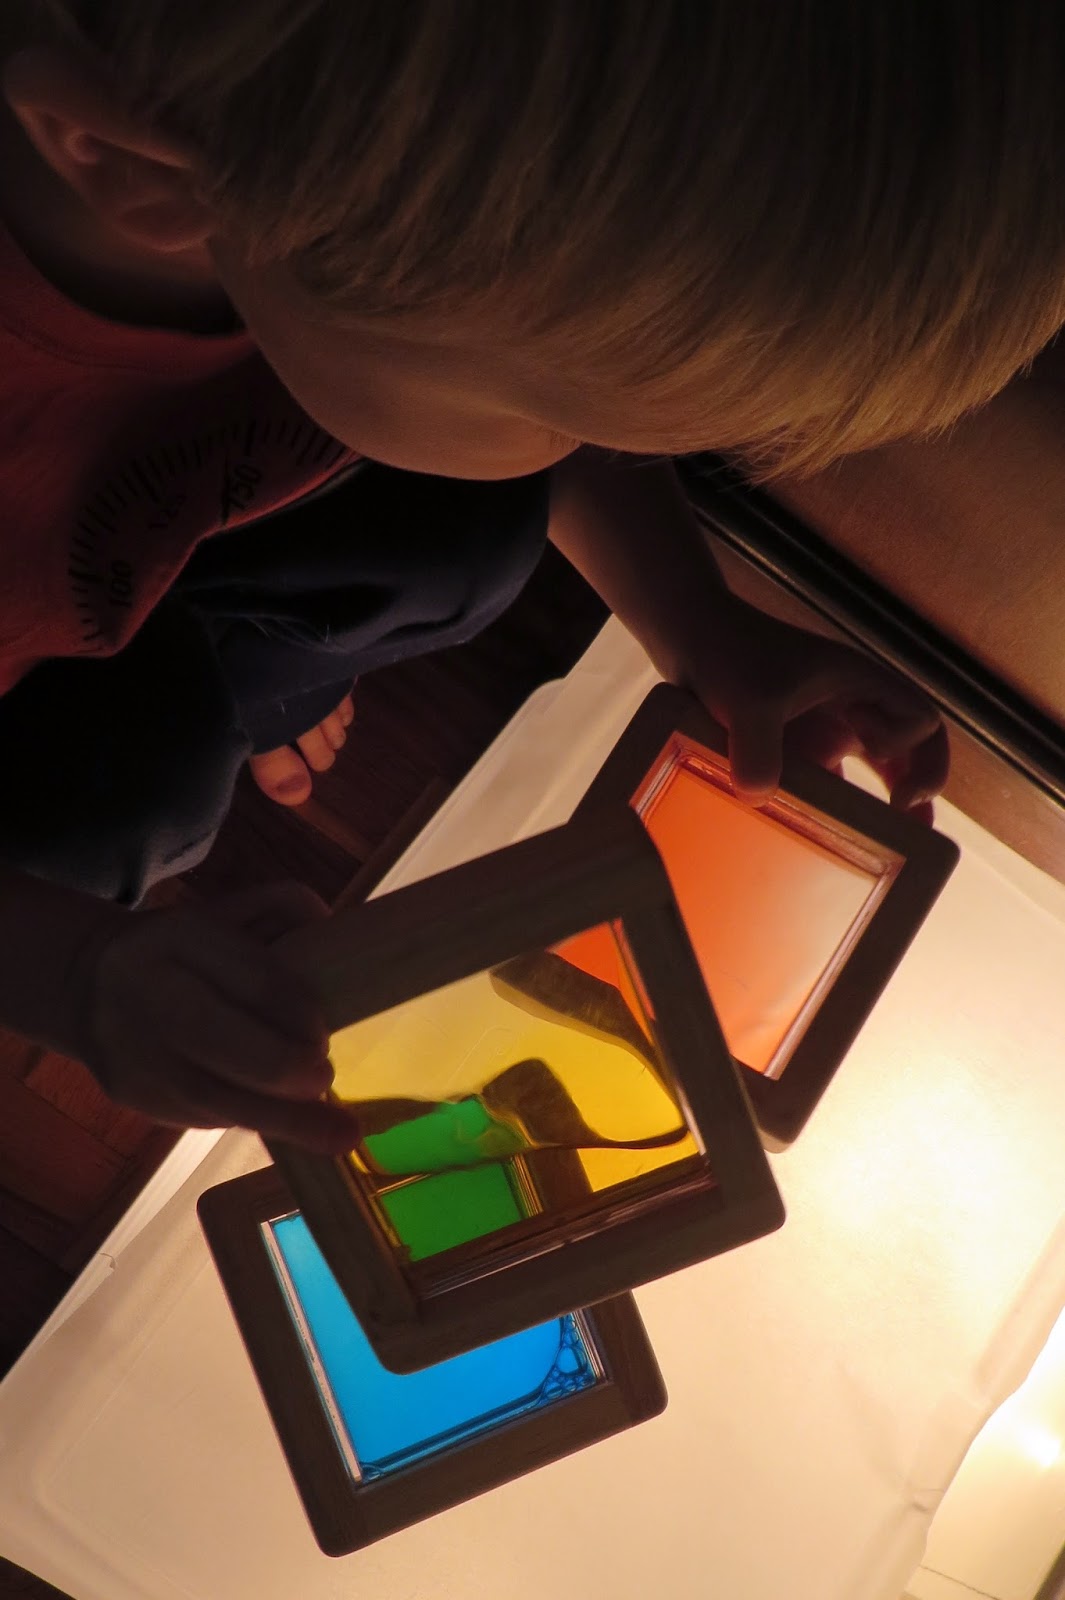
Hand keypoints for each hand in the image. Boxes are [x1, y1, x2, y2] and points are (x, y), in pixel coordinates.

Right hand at [70, 883, 357, 1149]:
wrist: (87, 985)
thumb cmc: (181, 950)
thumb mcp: (227, 912)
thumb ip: (280, 907)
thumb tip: (325, 923)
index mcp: (179, 938)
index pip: (250, 978)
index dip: (296, 1011)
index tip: (324, 1032)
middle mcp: (149, 993)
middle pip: (223, 1042)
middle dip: (285, 1068)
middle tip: (323, 1075)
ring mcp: (134, 1050)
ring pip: (213, 1097)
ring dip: (281, 1116)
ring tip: (338, 1132)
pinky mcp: (133, 1096)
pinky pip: (201, 1116)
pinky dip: (248, 1117)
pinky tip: (281, 1117)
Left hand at [678, 595, 949, 823]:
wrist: (687, 637)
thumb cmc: (728, 652)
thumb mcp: (748, 700)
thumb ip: (757, 746)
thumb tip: (759, 797)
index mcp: (860, 684)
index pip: (920, 721)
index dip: (918, 756)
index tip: (891, 786)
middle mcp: (851, 707)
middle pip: (910, 749)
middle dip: (918, 789)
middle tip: (915, 836)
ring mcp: (825, 728)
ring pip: (872, 771)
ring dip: (881, 806)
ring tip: (887, 849)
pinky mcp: (796, 747)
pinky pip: (828, 784)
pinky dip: (834, 810)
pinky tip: (824, 840)